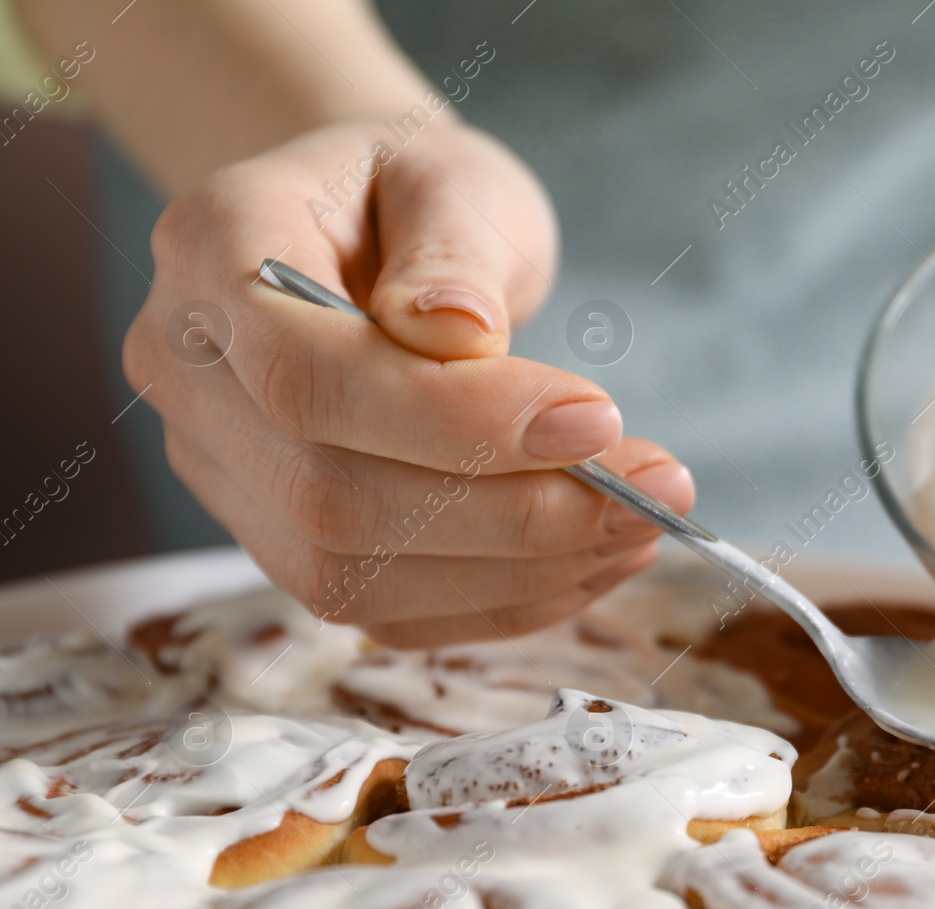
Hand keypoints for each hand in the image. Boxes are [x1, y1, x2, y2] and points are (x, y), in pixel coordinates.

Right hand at [124, 118, 693, 646]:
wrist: (373, 236)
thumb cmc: (414, 194)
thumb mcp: (449, 178)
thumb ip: (453, 252)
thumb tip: (460, 335)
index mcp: (212, 252)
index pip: (310, 375)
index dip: (457, 420)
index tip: (596, 419)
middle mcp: (190, 374)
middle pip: (332, 497)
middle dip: (513, 513)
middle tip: (649, 491)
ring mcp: (222, 470)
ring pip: (352, 575)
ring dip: (518, 572)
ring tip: (635, 528)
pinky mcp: (276, 538)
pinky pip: (382, 609)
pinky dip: (500, 602)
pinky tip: (590, 563)